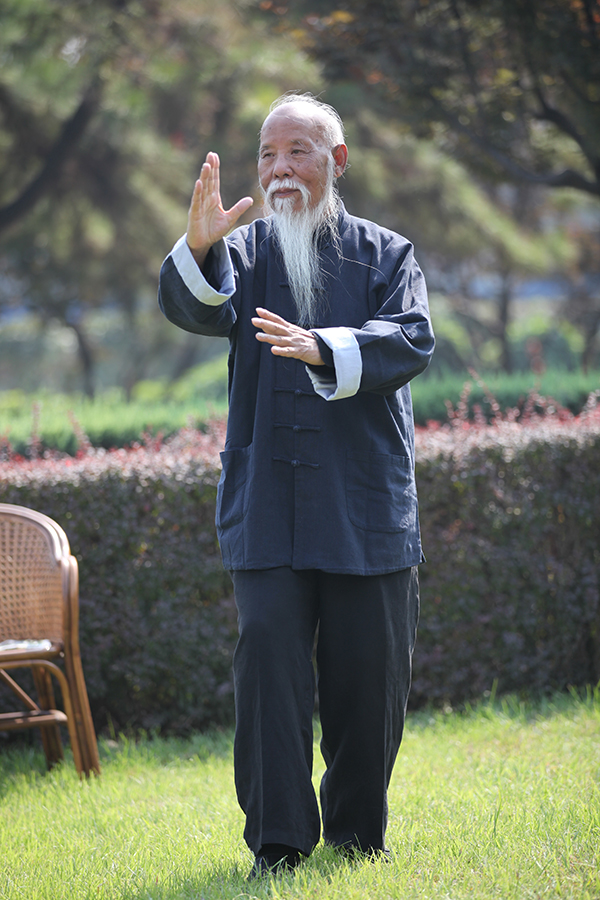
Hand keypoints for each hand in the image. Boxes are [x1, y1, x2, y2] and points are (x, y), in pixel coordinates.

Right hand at [187, 152, 252, 266]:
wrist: (203, 243)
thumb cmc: (213, 230)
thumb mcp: (230, 218)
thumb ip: (239, 208)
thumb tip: (251, 199)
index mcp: (214, 199)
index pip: (215, 180)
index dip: (216, 169)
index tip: (215, 156)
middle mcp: (206, 199)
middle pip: (208, 180)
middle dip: (210, 168)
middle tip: (211, 154)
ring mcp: (199, 205)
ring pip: (202, 188)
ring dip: (204, 177)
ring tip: (207, 165)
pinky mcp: (194, 213)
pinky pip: (196, 201)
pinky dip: (197, 192)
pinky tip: (199, 183)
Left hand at [252, 308, 323, 365]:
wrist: (323, 348)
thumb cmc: (305, 341)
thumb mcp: (292, 333)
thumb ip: (279, 330)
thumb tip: (264, 326)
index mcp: (290, 328)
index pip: (277, 320)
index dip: (268, 315)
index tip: (258, 310)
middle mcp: (291, 333)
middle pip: (277, 327)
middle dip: (265, 323)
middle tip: (253, 320)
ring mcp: (294, 342)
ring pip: (280, 339)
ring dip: (268, 337)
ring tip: (258, 335)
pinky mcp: (298, 351)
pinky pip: (288, 351)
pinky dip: (281, 350)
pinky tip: (273, 350)